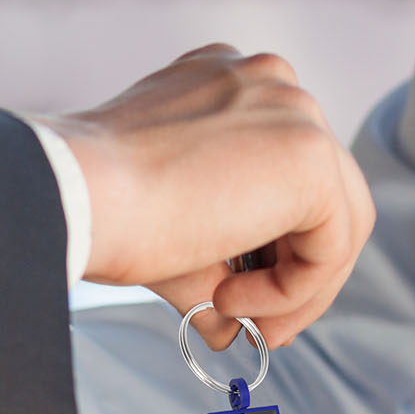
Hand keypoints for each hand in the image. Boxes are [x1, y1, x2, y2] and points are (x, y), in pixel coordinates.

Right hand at [36, 44, 374, 350]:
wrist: (74, 196)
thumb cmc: (100, 209)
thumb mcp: (172, 232)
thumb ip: (216, 269)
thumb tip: (231, 328)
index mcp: (232, 86)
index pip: (285, 171)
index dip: (278, 244)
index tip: (246, 299)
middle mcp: (271, 85)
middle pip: (326, 193)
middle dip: (298, 272)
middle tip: (261, 329)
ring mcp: (295, 113)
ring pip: (340, 222)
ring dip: (296, 290)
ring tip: (233, 318)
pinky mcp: (310, 157)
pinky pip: (329, 247)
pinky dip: (288, 292)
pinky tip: (226, 300)